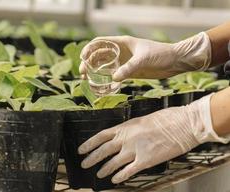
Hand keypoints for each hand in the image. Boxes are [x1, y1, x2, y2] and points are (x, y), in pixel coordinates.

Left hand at [78, 94, 227, 183]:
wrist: (182, 124)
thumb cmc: (165, 119)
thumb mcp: (142, 120)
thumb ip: (129, 130)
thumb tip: (122, 136)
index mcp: (125, 127)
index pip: (100, 136)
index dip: (89, 144)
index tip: (81, 149)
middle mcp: (126, 139)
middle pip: (103, 151)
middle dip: (92, 158)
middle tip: (84, 164)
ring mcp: (134, 150)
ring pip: (113, 163)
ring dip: (104, 169)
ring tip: (98, 174)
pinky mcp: (145, 161)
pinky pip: (128, 171)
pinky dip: (120, 176)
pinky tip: (115, 180)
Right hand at [79, 32, 211, 80]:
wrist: (174, 62)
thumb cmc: (161, 54)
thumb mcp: (144, 59)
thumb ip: (129, 68)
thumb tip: (114, 78)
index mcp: (122, 43)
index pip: (100, 43)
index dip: (88, 49)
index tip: (82, 58)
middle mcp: (120, 52)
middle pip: (99, 55)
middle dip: (88, 62)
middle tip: (82, 73)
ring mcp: (124, 62)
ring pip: (104, 66)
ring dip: (94, 71)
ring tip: (86, 79)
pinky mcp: (128, 72)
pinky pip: (113, 75)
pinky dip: (105, 79)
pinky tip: (100, 85)